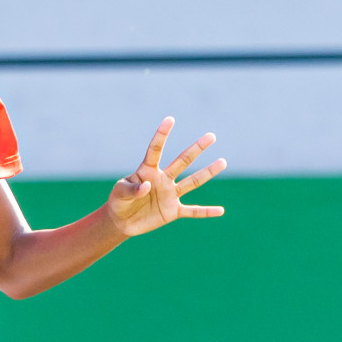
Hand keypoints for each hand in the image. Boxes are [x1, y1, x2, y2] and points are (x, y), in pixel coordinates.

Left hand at [106, 117, 226, 237]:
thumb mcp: (119, 193)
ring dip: (207, 173)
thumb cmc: (118, 202)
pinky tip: (221, 211)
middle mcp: (162, 179)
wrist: (121, 222)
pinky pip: (193, 211)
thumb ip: (131, 189)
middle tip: (211, 136)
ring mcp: (169, 195)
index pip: (155, 149)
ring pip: (192, 182)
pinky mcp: (172, 211)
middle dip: (196, 149)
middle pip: (182, 161)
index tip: (170, 119)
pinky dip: (206, 212)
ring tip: (222, 162)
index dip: (162, 135)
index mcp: (147, 171)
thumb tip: (147, 186)